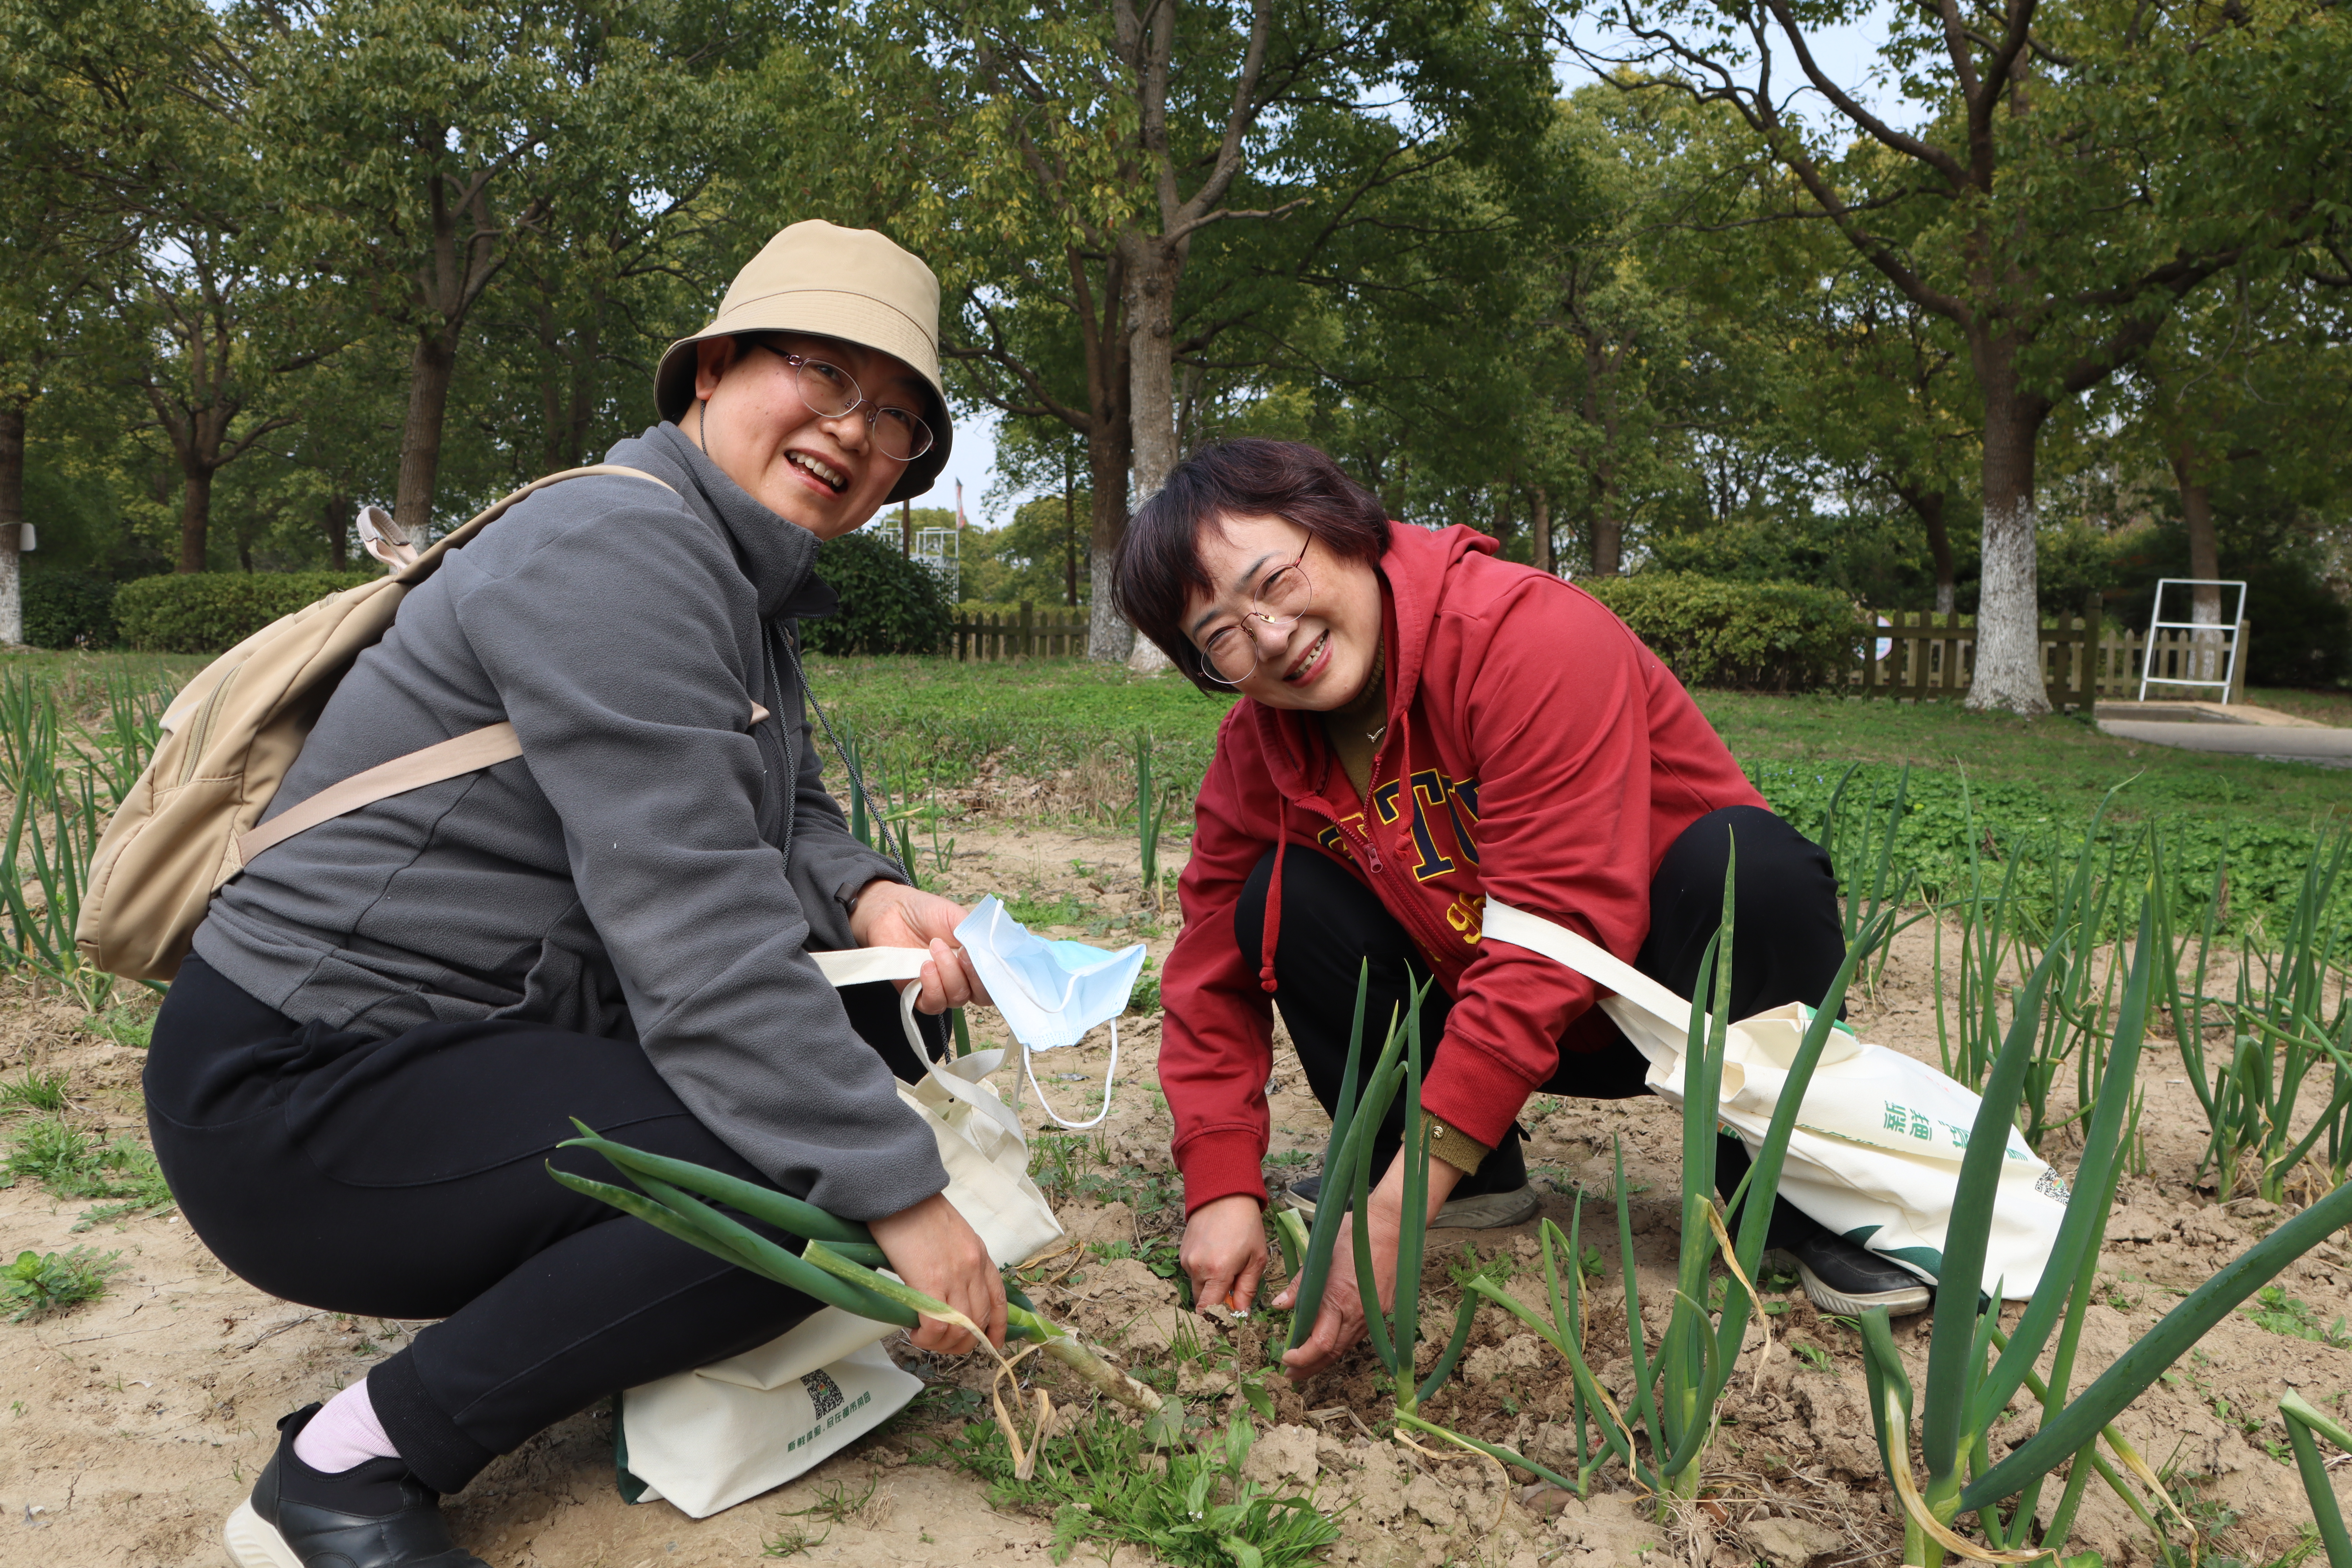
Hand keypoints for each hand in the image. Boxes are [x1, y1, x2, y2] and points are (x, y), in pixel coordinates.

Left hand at [848, 881, 991, 1012]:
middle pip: (982, 995)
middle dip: (974, 975)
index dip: (998, 975)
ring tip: (934, 948)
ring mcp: (942, 988)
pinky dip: (932, 986)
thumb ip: (978, 936)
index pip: (998, 980)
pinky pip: (934, 1004)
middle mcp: (964, 978)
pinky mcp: (919, 995)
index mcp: (977, 960)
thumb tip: (995, 954)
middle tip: (961, 952)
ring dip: (949, 973)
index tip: (988, 957)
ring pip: (958, 998)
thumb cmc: (927, 912)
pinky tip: (925, 966)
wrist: (892, 911)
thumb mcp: (959, 918)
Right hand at [868, 1191, 1005, 1355]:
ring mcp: (954, 1276)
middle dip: (964, 1342)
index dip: (998, 1327)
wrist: (899, 1192)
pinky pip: (937, 1325)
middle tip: (943, 1344)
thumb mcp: (950, 1235)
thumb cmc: (916, 1210)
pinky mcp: (930, 1282)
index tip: (991, 1342)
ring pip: (961, 1328)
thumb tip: (945, 1291)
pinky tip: (916, 1333)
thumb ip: (956, 1262)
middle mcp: (973, 1267)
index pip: (998, 1299)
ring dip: (944, 1344)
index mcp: (979, 1254)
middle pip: (979, 1320)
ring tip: (925, 1338)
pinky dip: (928, 1338)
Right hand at [1181, 1194, 1271, 1315]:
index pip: (1208, 1309)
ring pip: (1198, 1286)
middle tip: (1234, 1283)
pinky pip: (1192, 1272)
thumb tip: (1241, 1314)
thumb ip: (1247, 1290)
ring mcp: (1186, 1260)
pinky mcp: (1182, 1253)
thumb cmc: (1246, 1226)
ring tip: (1226, 1262)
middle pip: (1203, 1300)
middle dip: (1217, 1299)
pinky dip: (1204, 1271)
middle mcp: (1197, 1268)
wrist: (1224, 1195)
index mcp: (1217, 1272)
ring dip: (1210, 1284)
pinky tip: (1216, 1254)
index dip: (1218, 1317)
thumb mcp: (1256, 1259)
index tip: (1230, 1315)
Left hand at [1271, 1154, 1461, 1382]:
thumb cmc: (1353, 1234)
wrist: (1392, 1226)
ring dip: (1325, 1359)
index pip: (1319, 1344)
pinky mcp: (1383, 1310)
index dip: (1301, 1359)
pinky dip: (1342, 1343)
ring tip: (1306, 1364)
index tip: (1284, 1361)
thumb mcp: (1321, 1255)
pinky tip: (1330, 1341)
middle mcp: (1357, 1312)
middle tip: (1290, 1375)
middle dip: (1309, 1368)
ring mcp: (1373, 1313)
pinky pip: (1359, 1334)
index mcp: (1338, 1298)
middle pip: (1332, 1353)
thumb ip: (1300, 1285)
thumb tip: (1279, 1306)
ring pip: (1346, 1346)